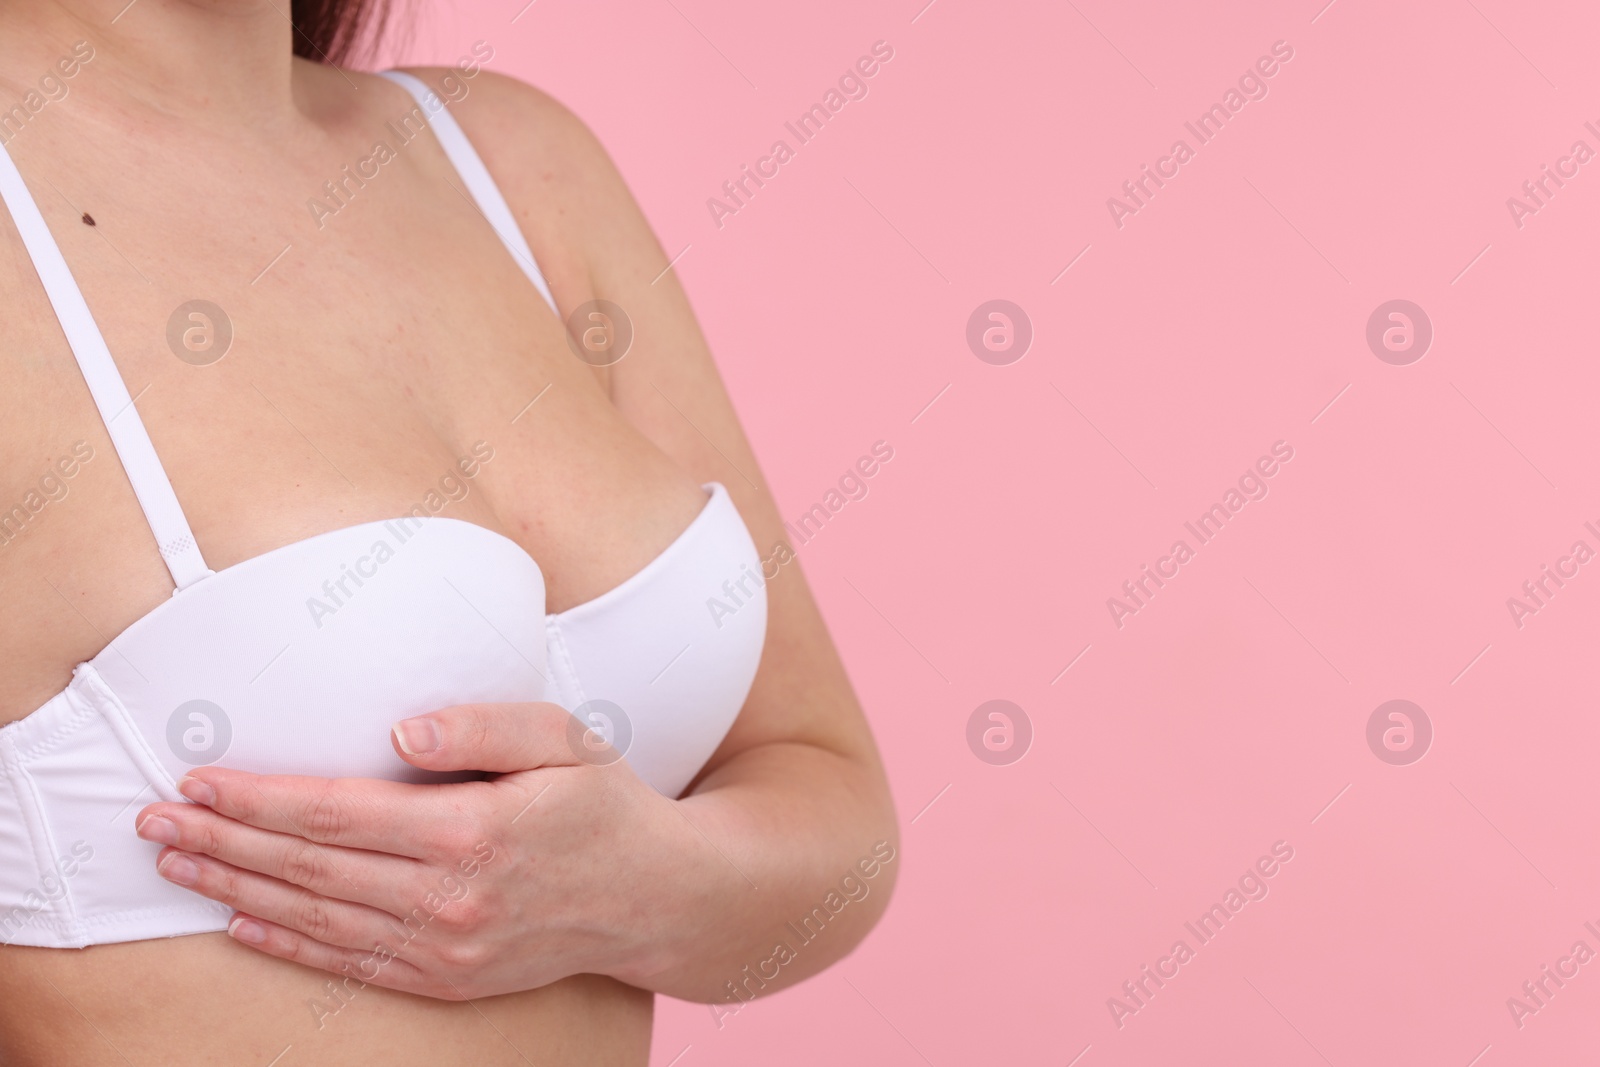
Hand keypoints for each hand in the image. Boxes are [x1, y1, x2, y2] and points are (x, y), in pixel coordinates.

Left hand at [132, 703, 698, 999]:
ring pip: (315, 920)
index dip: (259, 797)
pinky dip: (287, 945)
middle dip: (223, 841)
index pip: (336, 814)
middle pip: (309, 869)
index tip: (200, 778)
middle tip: (154, 822)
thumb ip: (484, 724)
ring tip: (177, 865)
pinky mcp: (449, 980)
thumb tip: (400, 732)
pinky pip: (350, 964)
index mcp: (472, 831)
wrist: (657, 898)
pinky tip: (240, 922)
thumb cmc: (606, 805)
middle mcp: (450, 900)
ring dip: (236, 891)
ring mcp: (446, 950)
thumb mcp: (565, 739)